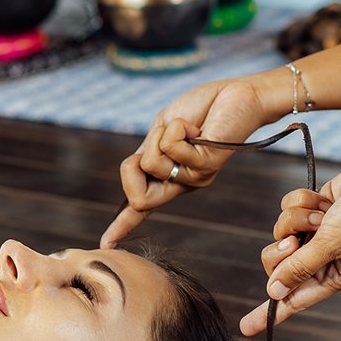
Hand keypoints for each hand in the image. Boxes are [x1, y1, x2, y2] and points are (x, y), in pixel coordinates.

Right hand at [101, 76, 270, 247]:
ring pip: (151, 164)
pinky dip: (177, 127)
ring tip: (185, 126)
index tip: (105, 245)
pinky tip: (197, 127)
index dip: (120, 226)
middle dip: (131, 168)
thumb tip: (137, 169)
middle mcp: (181, 184)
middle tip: (157, 139)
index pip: (139, 209)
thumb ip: (148, 151)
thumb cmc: (201, 108)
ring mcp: (194, 179)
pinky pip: (171, 147)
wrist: (236, 94)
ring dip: (160, 134)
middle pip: (137, 199)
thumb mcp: (161, 129)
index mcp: (168, 177)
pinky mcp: (206, 166)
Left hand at [239, 145, 340, 335]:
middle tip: (295, 242)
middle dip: (282, 250)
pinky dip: (303, 200)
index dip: (269, 312)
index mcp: (335, 275)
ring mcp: (320, 230)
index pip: (295, 299)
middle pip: (279, 263)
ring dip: (297, 218)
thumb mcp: (334, 244)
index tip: (246, 326)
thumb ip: (301, 267)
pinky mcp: (317, 206)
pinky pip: (290, 207)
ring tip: (323, 213)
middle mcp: (325, 255)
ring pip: (282, 230)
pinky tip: (324, 199)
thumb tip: (275, 290)